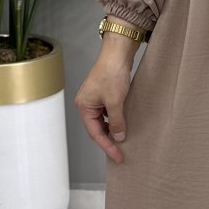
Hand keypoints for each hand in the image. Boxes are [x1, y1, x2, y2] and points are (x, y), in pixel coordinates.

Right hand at [74, 44, 136, 162]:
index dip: (107, 146)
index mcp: (84, 106)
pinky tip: (123, 124)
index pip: (95, 133)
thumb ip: (117, 122)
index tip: (118, 156)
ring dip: (112, 130)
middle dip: (108, 140)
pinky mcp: (103, 94)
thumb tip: (119, 137)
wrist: (117, 52)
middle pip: (97, 128)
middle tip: (121, 153)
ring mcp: (95, 98)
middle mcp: (86, 103)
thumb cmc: (112, 73)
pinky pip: (108, 113)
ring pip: (103, 121)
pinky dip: (115, 120)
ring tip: (123, 141)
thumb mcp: (116, 102)